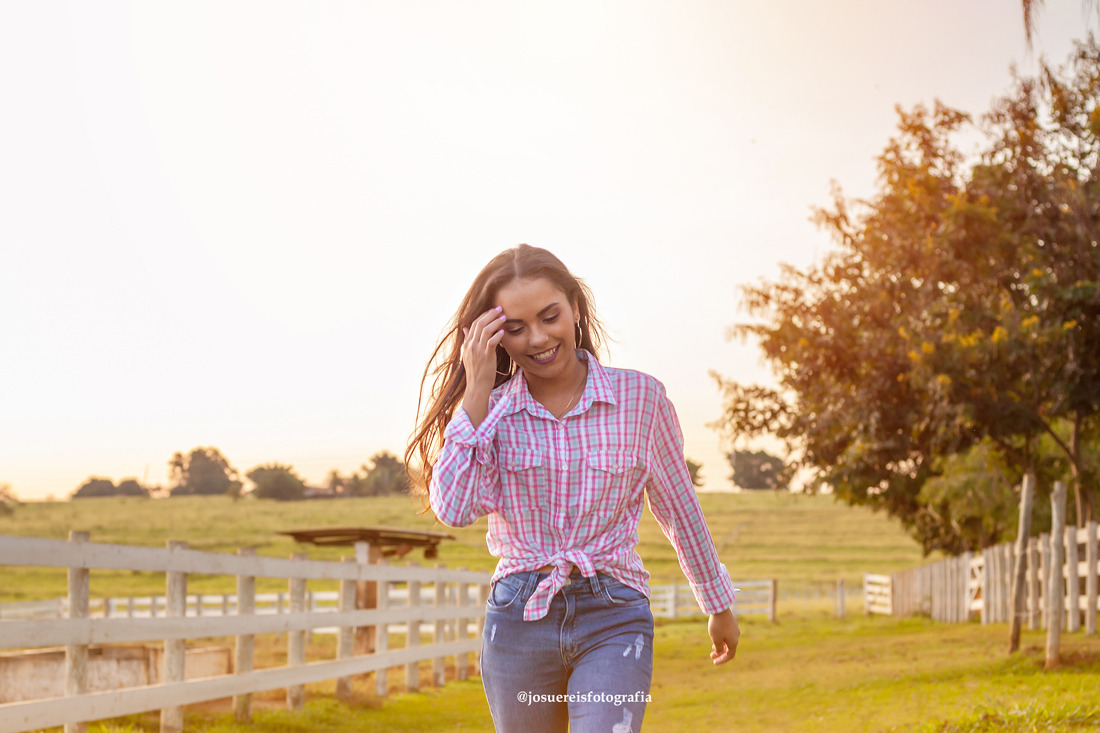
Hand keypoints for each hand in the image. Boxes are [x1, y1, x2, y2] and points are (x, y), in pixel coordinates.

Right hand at [460, 306, 506, 426]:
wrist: (477, 386)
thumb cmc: (476, 371)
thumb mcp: (468, 354)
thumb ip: (468, 341)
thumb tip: (466, 329)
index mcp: (467, 344)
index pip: (474, 324)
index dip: (484, 315)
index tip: (492, 311)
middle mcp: (471, 345)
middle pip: (479, 323)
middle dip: (490, 314)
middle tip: (499, 308)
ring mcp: (477, 350)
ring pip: (485, 330)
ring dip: (495, 321)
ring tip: (504, 317)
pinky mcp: (486, 356)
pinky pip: (491, 341)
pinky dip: (497, 334)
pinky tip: (503, 331)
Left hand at [708, 608, 738, 664]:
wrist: (720, 608)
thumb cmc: (717, 625)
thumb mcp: (716, 639)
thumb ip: (718, 647)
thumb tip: (719, 651)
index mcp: (734, 642)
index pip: (730, 655)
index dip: (722, 660)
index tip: (714, 663)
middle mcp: (736, 636)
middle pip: (729, 648)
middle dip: (720, 653)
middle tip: (711, 655)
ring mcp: (734, 629)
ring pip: (728, 641)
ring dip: (721, 645)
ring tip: (712, 646)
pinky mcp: (732, 623)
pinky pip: (728, 634)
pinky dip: (722, 638)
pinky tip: (715, 635)